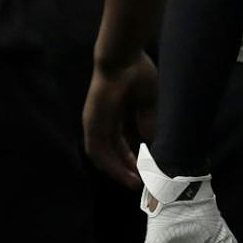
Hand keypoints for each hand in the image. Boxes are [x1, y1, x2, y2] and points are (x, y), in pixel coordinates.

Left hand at [83, 51, 157, 188]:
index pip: (124, 142)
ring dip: (119, 171)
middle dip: (128, 167)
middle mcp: (104, 120)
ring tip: (135, 184)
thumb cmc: (137, 73)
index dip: (136, 156)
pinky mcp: (91, 123)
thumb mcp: (149, 104)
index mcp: (117, 113)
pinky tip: (125, 175)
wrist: (123, 58)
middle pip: (113, 150)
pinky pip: (97, 151)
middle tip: (143, 182)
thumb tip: (151, 144)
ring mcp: (95, 122)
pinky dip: (111, 165)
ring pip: (103, 155)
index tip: (150, 169)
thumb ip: (148, 123)